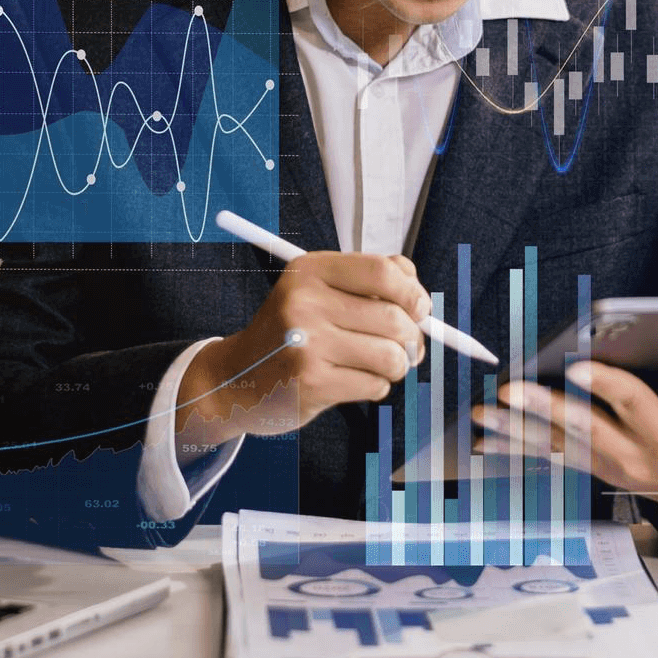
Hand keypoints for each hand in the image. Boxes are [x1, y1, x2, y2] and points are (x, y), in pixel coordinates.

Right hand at [176, 252, 428, 448]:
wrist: (236, 379)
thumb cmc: (292, 332)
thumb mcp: (317, 291)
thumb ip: (368, 281)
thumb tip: (421, 298)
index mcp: (309, 271)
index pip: (384, 273)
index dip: (414, 293)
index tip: (420, 309)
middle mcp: (305, 303)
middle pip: (395, 318)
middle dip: (414, 338)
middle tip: (410, 347)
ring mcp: (307, 345)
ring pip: (392, 356)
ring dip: (398, 365)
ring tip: (382, 365)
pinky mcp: (312, 383)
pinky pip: (375, 385)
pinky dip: (376, 386)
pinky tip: (353, 381)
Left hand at [471, 346, 657, 526]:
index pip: (634, 405)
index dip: (605, 385)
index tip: (575, 366)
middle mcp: (634, 456)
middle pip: (583, 429)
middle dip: (542, 410)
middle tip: (505, 392)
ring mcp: (611, 467)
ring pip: (557, 448)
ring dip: (514, 432)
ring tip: (478, 417)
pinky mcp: (597, 469)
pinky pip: (551, 460)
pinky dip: (515, 450)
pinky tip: (482, 442)